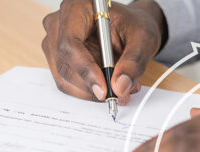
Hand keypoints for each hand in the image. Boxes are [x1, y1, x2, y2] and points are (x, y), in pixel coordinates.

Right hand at [41, 0, 165, 104]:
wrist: (131, 29)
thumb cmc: (134, 27)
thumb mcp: (143, 39)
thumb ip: (134, 62)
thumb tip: (120, 86)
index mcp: (77, 7)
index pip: (70, 43)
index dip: (86, 70)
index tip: (104, 90)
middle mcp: (59, 24)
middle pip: (65, 64)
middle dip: (92, 86)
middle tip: (119, 94)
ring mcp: (55, 42)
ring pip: (64, 78)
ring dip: (92, 91)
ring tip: (121, 87)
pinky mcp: (59, 59)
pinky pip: (68, 83)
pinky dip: (90, 91)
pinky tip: (110, 85)